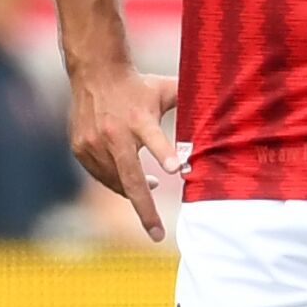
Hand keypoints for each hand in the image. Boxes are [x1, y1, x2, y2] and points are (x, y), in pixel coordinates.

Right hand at [67, 61, 184, 238]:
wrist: (94, 72)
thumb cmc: (139, 86)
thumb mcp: (166, 90)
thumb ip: (191, 103)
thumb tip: (226, 107)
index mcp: (140, 118)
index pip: (154, 137)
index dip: (164, 153)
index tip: (176, 169)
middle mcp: (114, 133)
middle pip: (131, 178)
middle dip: (145, 210)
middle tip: (158, 234)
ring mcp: (94, 143)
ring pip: (116, 182)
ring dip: (134, 192)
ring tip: (150, 187)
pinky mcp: (79, 148)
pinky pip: (100, 175)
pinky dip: (116, 181)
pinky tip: (127, 176)